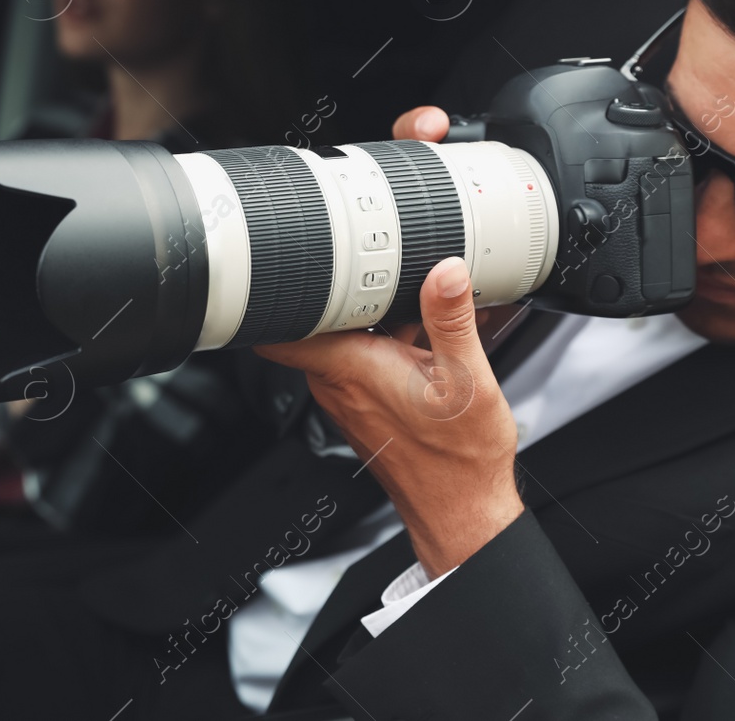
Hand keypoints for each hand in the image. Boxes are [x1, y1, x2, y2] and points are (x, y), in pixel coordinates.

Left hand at [253, 104, 524, 577]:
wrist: (464, 509)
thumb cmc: (459, 461)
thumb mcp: (468, 382)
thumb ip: (452, 320)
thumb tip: (447, 270)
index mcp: (348, 366)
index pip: (275, 319)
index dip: (266, 278)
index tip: (274, 241)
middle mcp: (338, 375)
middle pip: (310, 306)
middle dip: (327, 265)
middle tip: (351, 225)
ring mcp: (351, 384)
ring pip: (338, 320)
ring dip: (359, 291)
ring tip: (394, 257)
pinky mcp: (370, 390)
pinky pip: (363, 340)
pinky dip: (382, 318)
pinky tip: (418, 306)